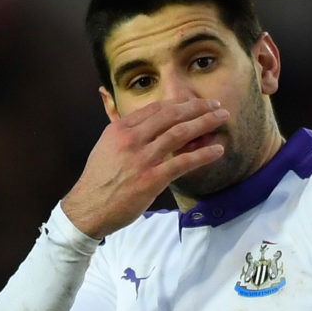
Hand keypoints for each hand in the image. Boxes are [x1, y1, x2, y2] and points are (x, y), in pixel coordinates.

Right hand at [60, 98, 229, 237]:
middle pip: (172, 115)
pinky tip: (217, 150)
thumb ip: (126, 133)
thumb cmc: (99, 180)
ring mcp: (143, 158)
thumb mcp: (107, 147)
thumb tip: (144, 125)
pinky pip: (183, 162)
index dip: (180, 103)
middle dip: (198, 107)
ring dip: (205, 123)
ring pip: (180, 133)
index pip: (156, 109)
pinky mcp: (152, 179)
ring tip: (222, 118)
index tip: (196, 102)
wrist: (89, 207)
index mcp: (121, 128)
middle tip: (217, 104)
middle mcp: (132, 138)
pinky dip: (203, 154)